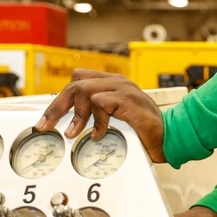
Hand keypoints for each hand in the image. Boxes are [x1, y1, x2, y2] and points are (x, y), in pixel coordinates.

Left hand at [36, 69, 166, 163]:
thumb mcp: (117, 119)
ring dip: (76, 115)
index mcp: (113, 84)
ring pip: (84, 90)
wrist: (171, 136)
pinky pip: (101, 103)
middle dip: (56, 107)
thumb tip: (71, 123)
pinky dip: (96, 121)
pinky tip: (99, 134)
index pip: (78, 80)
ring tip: (73, 133)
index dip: (60, 99)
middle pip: (76, 84)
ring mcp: (123, 89)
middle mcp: (117, 82)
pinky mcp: (129, 100)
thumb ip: (98, 115)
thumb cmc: (145, 131)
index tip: (48, 119)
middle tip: (46, 125)